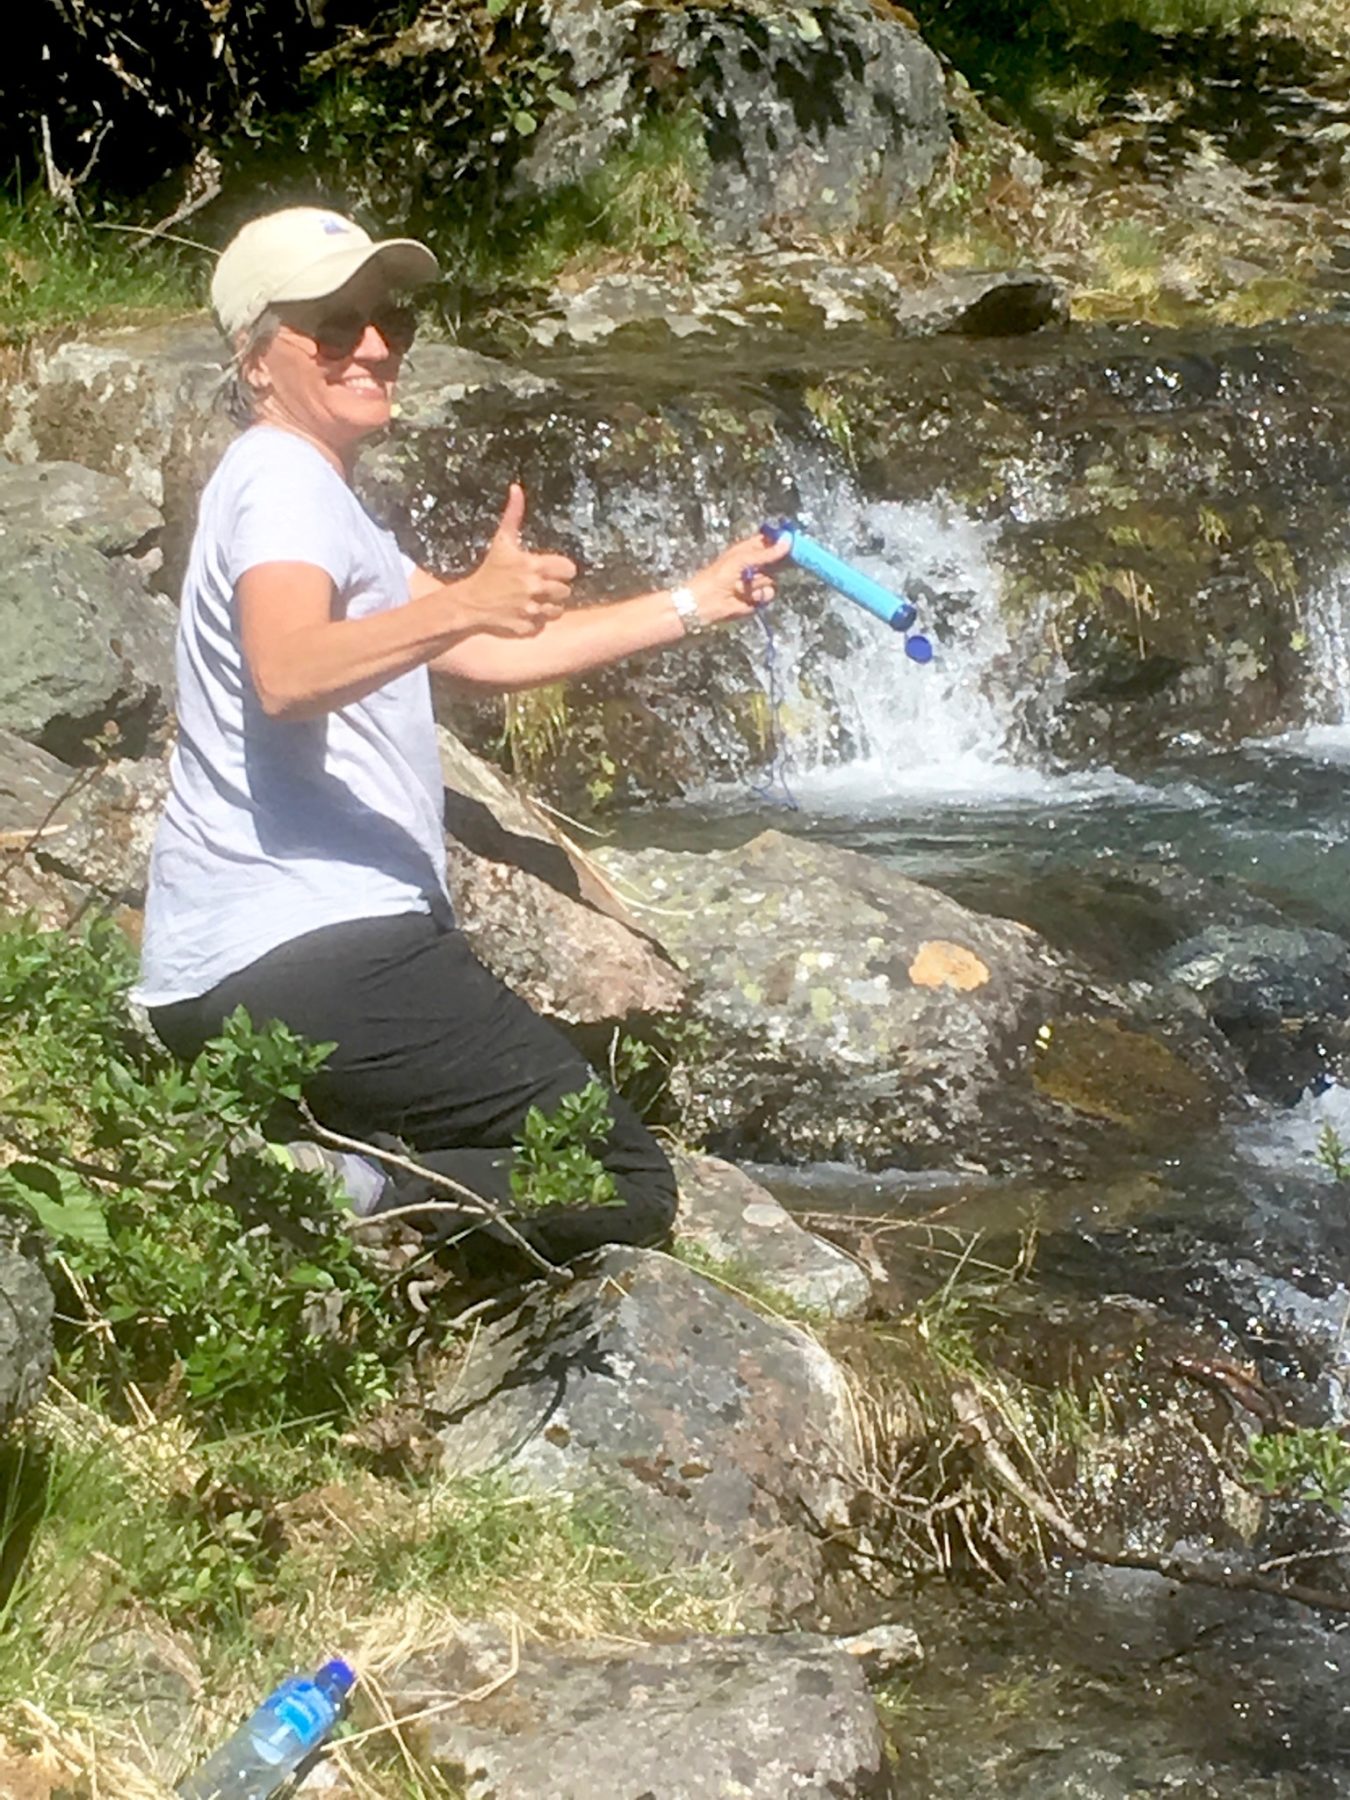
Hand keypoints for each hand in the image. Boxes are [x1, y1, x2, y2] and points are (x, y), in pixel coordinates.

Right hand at [456, 484, 577, 635]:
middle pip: (565, 591)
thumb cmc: (490, 570)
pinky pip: (543, 624)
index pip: (569, 570)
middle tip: (540, 585)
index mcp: (532, 566)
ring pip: (557, 609)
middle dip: (555, 587)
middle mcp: (534, 589)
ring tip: (534, 599)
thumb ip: (513, 515)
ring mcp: (530, 610)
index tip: (553, 570)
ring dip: (549, 605)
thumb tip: (516, 488)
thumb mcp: (502, 541)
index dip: (563, 570)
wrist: (471, 602)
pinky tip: (525, 611)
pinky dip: (536, 620)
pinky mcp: (526, 627)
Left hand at [683, 528, 790, 628]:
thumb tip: (787, 541)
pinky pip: (768, 595)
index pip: (768, 542)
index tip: (792, 541)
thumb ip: (766, 553)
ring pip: (772, 580)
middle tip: (785, 561)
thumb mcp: (742, 560)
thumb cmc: (717, 577)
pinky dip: (760, 596)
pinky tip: (748, 597)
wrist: (705, 604)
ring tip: (747, 586)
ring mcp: (755, 584)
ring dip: (761, 583)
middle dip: (778, 563)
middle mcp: (753, 566)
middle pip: (775, 561)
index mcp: (747, 551)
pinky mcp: (756, 600)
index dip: (779, 541)